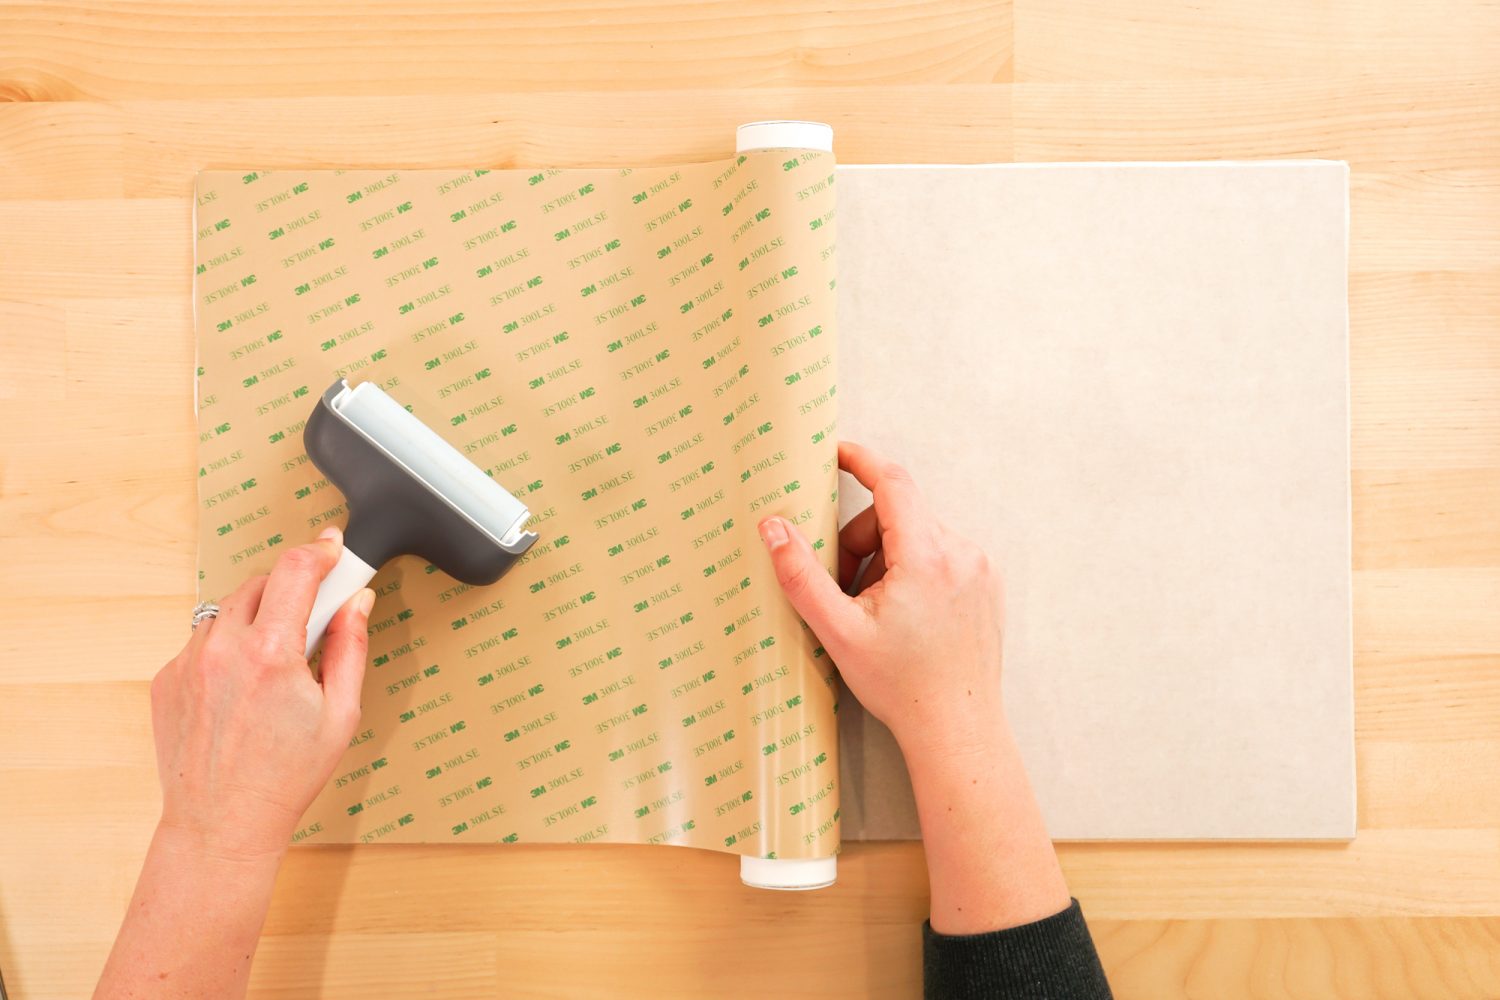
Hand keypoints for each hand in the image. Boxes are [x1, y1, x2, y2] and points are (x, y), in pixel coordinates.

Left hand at [152, 524, 373, 859]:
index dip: (321, 549)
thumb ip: (351, 648)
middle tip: (311, 620)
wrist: (222, 825)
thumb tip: (357, 603)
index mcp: (271, 655)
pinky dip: (226, 649)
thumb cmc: (286, 777)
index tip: (333, 547)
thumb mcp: (341, 714)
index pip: (296, 570)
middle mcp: (223, 650)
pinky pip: (201, 641)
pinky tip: (241, 689)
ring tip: (272, 666)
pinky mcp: (165, 678)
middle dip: (290, 589)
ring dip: (256, 619)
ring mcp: (187, 662)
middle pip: (261, 582)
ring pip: (228, 610)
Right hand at [755, 440, 1002, 759]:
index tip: (835, 452)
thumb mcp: (838, 630)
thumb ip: (800, 574)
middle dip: (862, 539)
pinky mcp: (987, 584)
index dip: (859, 460)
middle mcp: (961, 552)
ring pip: (918, 535)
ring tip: (873, 610)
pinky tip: (903, 616)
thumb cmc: (901, 686)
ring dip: (886, 558)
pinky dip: (912, 570)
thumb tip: (773, 527)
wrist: (956, 728)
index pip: (891, 482)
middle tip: (842, 586)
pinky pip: (940, 555)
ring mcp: (980, 568)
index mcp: (926, 556)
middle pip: (897, 514)